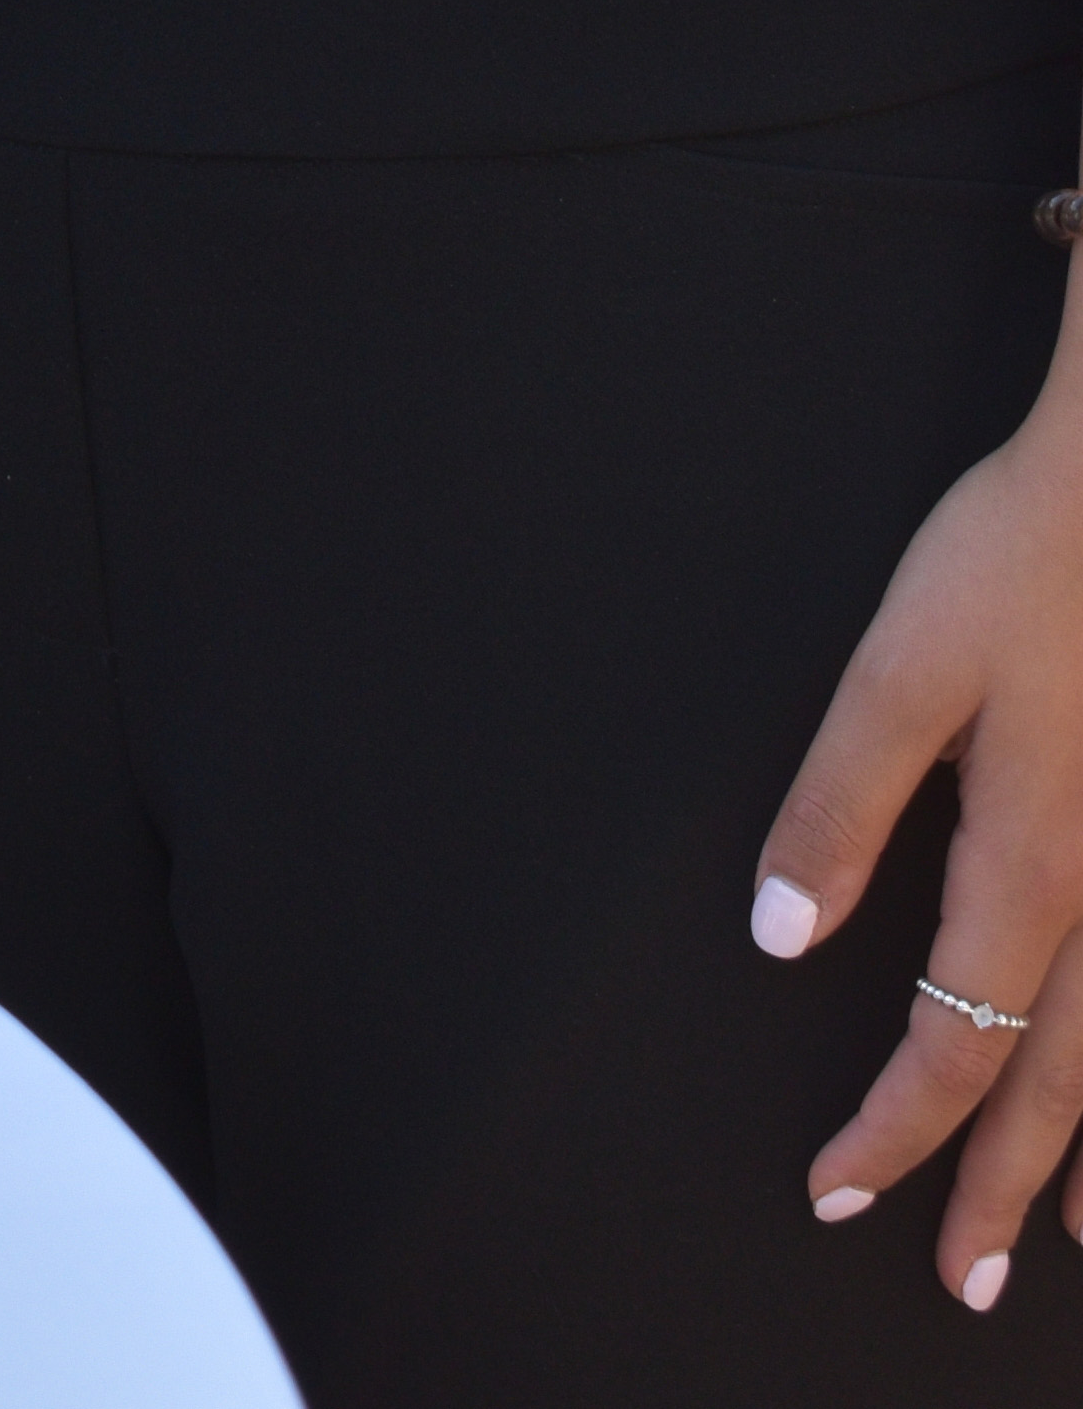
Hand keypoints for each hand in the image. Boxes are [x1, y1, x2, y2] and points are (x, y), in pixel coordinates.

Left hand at [755, 379, 1082, 1309]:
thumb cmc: (1025, 557)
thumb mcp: (903, 666)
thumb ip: (842, 800)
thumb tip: (783, 934)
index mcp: (1031, 864)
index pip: (952, 1045)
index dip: (892, 1129)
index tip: (836, 1188)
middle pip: (1057, 1084)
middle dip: (999, 1186)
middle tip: (963, 1281)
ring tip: (1064, 1234)